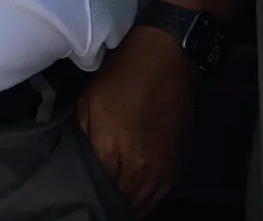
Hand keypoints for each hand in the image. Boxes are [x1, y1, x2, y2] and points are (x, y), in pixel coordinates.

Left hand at [75, 25, 197, 217]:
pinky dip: (147, 192)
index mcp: (122, 162)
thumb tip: (84, 170)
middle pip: (128, 205)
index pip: (105, 198)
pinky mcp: (179, 162)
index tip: (83, 196)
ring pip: (146, 202)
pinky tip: (134, 184)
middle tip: (97, 195)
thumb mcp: (89, 106)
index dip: (93, 199)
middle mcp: (148, 175)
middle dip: (112, 201)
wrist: (165, 58)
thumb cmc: (121, 78)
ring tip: (114, 192)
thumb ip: (86, 144)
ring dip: (130, 200)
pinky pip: (161, 190)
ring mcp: (167, 171)